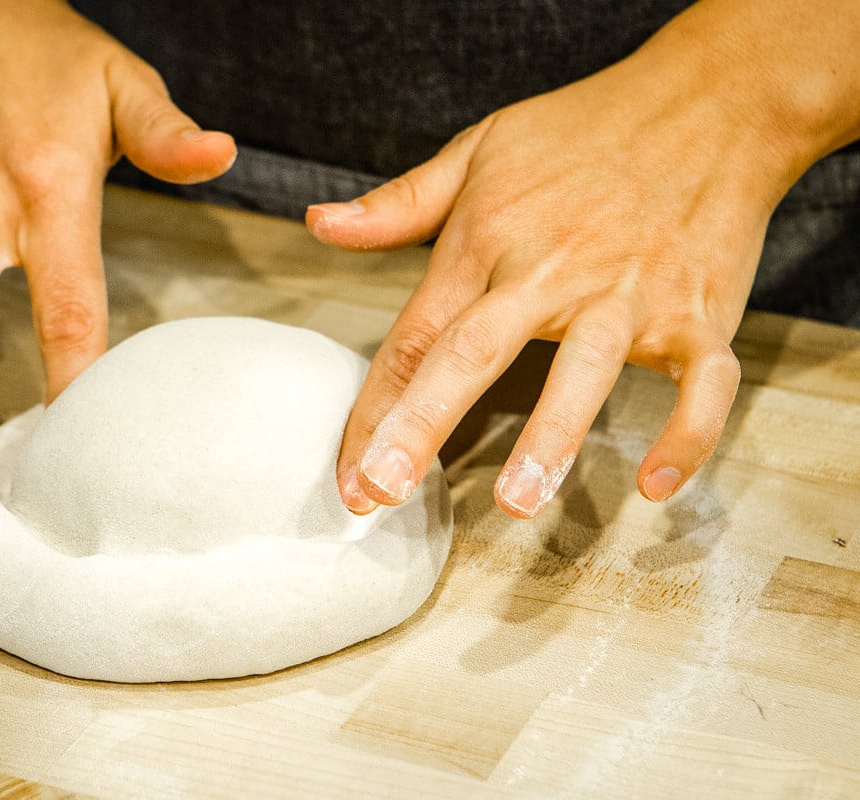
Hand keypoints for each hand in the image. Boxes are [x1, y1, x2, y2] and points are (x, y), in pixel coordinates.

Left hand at [308, 7, 821, 517]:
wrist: (712, 100)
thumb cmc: (584, 131)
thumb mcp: (480, 149)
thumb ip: (400, 202)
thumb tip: (320, 223)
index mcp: (487, 242)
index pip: (416, 336)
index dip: (375, 409)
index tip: (349, 477)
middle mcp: (551, 273)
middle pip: (474, 353)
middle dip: (424, 424)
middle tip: (385, 492)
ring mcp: (630, 294)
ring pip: (584, 370)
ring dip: (551, 437)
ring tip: (519, 502)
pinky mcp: (700, 311)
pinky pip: (700, 382)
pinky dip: (687, 433)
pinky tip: (657, 484)